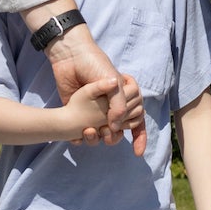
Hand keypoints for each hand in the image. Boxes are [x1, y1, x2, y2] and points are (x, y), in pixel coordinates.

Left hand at [47, 25, 146, 155]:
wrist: (70, 56)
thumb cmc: (96, 65)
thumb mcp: (115, 84)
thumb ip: (120, 107)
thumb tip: (115, 128)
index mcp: (125, 97)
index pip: (138, 120)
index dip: (139, 137)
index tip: (137, 152)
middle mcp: (113, 105)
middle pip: (121, 130)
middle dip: (116, 135)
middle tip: (106, 128)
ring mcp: (97, 110)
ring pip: (103, 134)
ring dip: (99, 138)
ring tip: (90, 131)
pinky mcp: (79, 113)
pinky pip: (85, 132)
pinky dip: (83, 138)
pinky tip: (79, 135)